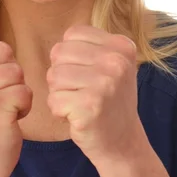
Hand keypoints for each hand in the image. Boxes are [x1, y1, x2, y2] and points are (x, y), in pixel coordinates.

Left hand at [46, 25, 146, 168]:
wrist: (123, 142)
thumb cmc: (109, 100)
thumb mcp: (111, 65)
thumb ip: (88, 46)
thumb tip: (59, 43)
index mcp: (122, 45)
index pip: (72, 34)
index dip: (69, 55)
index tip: (87, 74)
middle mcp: (116, 61)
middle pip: (59, 53)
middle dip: (61, 74)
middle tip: (81, 92)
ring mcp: (105, 84)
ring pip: (53, 76)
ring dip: (59, 93)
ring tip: (79, 104)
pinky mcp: (90, 106)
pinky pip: (53, 99)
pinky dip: (59, 111)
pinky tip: (77, 117)